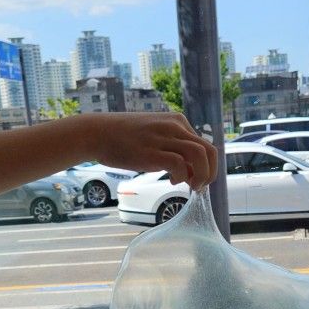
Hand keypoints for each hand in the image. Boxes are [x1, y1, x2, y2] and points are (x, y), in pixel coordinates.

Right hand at [82, 112, 217, 188]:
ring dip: (202, 175)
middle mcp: (175, 127)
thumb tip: (188, 170)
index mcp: (178, 121)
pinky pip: (179, 165)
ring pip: (200, 155)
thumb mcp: (155, 136)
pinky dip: (181, 176)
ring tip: (191, 186)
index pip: (205, 145)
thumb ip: (172, 147)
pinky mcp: (152, 152)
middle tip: (198, 186)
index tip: (193, 178)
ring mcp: (164, 138)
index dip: (205, 166)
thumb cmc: (125, 138)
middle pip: (209, 151)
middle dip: (209, 173)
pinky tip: (172, 181)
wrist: (98, 133)